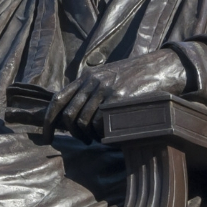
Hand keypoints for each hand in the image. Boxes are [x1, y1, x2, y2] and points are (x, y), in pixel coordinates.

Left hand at [43, 49, 186, 142]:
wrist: (161, 67)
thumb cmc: (135, 77)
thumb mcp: (108, 77)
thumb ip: (90, 91)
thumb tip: (73, 115)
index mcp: (86, 77)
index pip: (58, 99)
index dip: (48, 120)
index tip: (45, 137)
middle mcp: (92, 82)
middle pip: (69, 114)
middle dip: (72, 132)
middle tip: (82, 139)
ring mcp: (105, 90)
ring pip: (84, 121)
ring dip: (88, 135)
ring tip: (96, 138)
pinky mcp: (119, 98)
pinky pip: (101, 122)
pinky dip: (102, 133)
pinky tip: (110, 133)